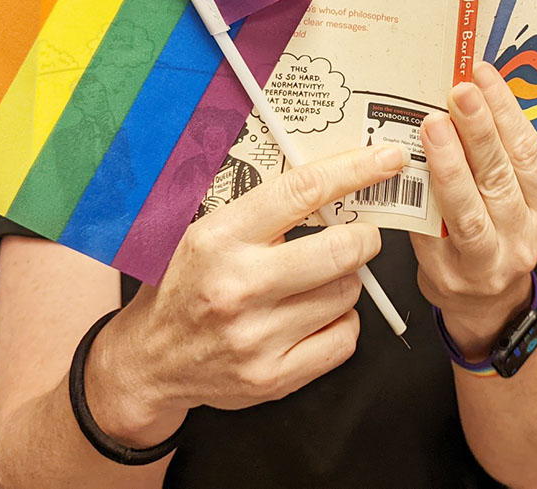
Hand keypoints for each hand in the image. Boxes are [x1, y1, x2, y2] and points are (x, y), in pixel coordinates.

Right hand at [86, 144, 404, 443]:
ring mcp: (256, 337)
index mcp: (220, 238)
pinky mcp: (273, 377)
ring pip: (347, 294)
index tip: (387, 160)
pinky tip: (317, 315)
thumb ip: (263, 210)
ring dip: (347, 281)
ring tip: (320, 279)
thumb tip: (333, 178)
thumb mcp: (207, 232)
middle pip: (340, 250)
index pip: (302, 191)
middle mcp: (238, 287)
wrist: (148, 362)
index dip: (354, 170)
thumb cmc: (186, 285)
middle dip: (363, 237)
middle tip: (359, 234)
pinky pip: (344, 338)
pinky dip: (342, 322)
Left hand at [411, 62, 536, 358]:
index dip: (507, 111)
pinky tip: (410, 168)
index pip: (530, 152)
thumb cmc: (496, 232)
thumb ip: (498, 154)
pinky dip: (424, 200)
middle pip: (501, 177)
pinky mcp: (449, 274)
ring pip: (470, 209)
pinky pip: (434, 233)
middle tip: (460, 92)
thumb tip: (471, 89)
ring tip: (434, 124)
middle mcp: (524, 235)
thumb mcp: (514, 195)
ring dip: (451, 163)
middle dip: (480, 130)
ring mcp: (488, 260)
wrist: (486, 301)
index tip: (484, 74)